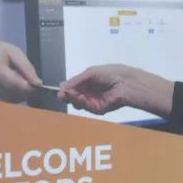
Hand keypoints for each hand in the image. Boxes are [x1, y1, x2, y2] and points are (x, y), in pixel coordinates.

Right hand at [0, 38, 40, 102]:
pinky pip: (1, 103)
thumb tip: (38, 83)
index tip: (39, 87)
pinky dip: (10, 99)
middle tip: (32, 86)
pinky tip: (12, 90)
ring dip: (18, 96)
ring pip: (8, 101)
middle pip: (12, 95)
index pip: (14, 84)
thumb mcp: (14, 52)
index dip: (29, 88)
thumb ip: (26, 67)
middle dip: (25, 92)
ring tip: (21, 86)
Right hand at [58, 65, 174, 118]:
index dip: (64, 89)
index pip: (72, 87)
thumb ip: (76, 80)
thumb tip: (62, 86)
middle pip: (72, 97)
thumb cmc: (110, 73)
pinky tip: (80, 97)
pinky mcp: (98, 109)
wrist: (125, 82)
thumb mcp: (91, 73)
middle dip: (65, 96)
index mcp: (87, 82)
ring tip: (71, 94)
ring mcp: (93, 101)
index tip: (56, 91)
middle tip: (61, 95)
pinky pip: (86, 108)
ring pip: (77, 103)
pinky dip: (81, 103)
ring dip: (73, 99)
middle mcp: (89, 92)